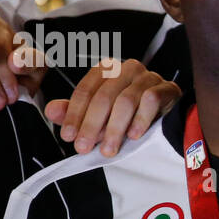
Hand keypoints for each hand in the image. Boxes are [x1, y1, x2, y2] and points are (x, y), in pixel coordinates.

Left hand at [44, 59, 180, 155]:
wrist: (167, 115)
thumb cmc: (130, 113)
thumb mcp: (99, 115)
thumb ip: (75, 113)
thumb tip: (50, 110)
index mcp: (107, 70)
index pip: (85, 90)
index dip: (74, 114)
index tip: (68, 136)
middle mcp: (127, 68)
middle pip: (104, 96)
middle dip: (92, 125)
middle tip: (84, 147)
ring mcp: (149, 77)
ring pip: (126, 100)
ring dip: (115, 128)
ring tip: (108, 149)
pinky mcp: (167, 88)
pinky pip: (151, 100)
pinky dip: (140, 119)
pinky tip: (133, 135)